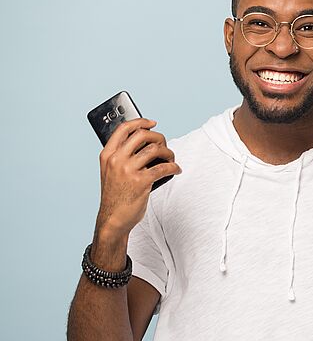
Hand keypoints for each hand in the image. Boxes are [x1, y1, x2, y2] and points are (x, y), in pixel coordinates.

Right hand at [95, 118, 181, 238]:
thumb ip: (122, 157)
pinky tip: (176, 170)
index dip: (140, 122)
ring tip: (171, 159)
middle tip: (164, 145)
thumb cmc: (115, 196)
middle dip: (159, 137)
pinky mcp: (141, 181)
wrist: (113, 218)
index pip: (123, 129)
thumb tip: (147, 144)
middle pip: (142, 135)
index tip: (152, 123)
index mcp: (107, 154)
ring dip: (169, 153)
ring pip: (155, 149)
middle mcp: (116, 159)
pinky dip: (174, 167)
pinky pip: (164, 167)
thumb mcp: (110, 172)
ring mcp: (128, 170)